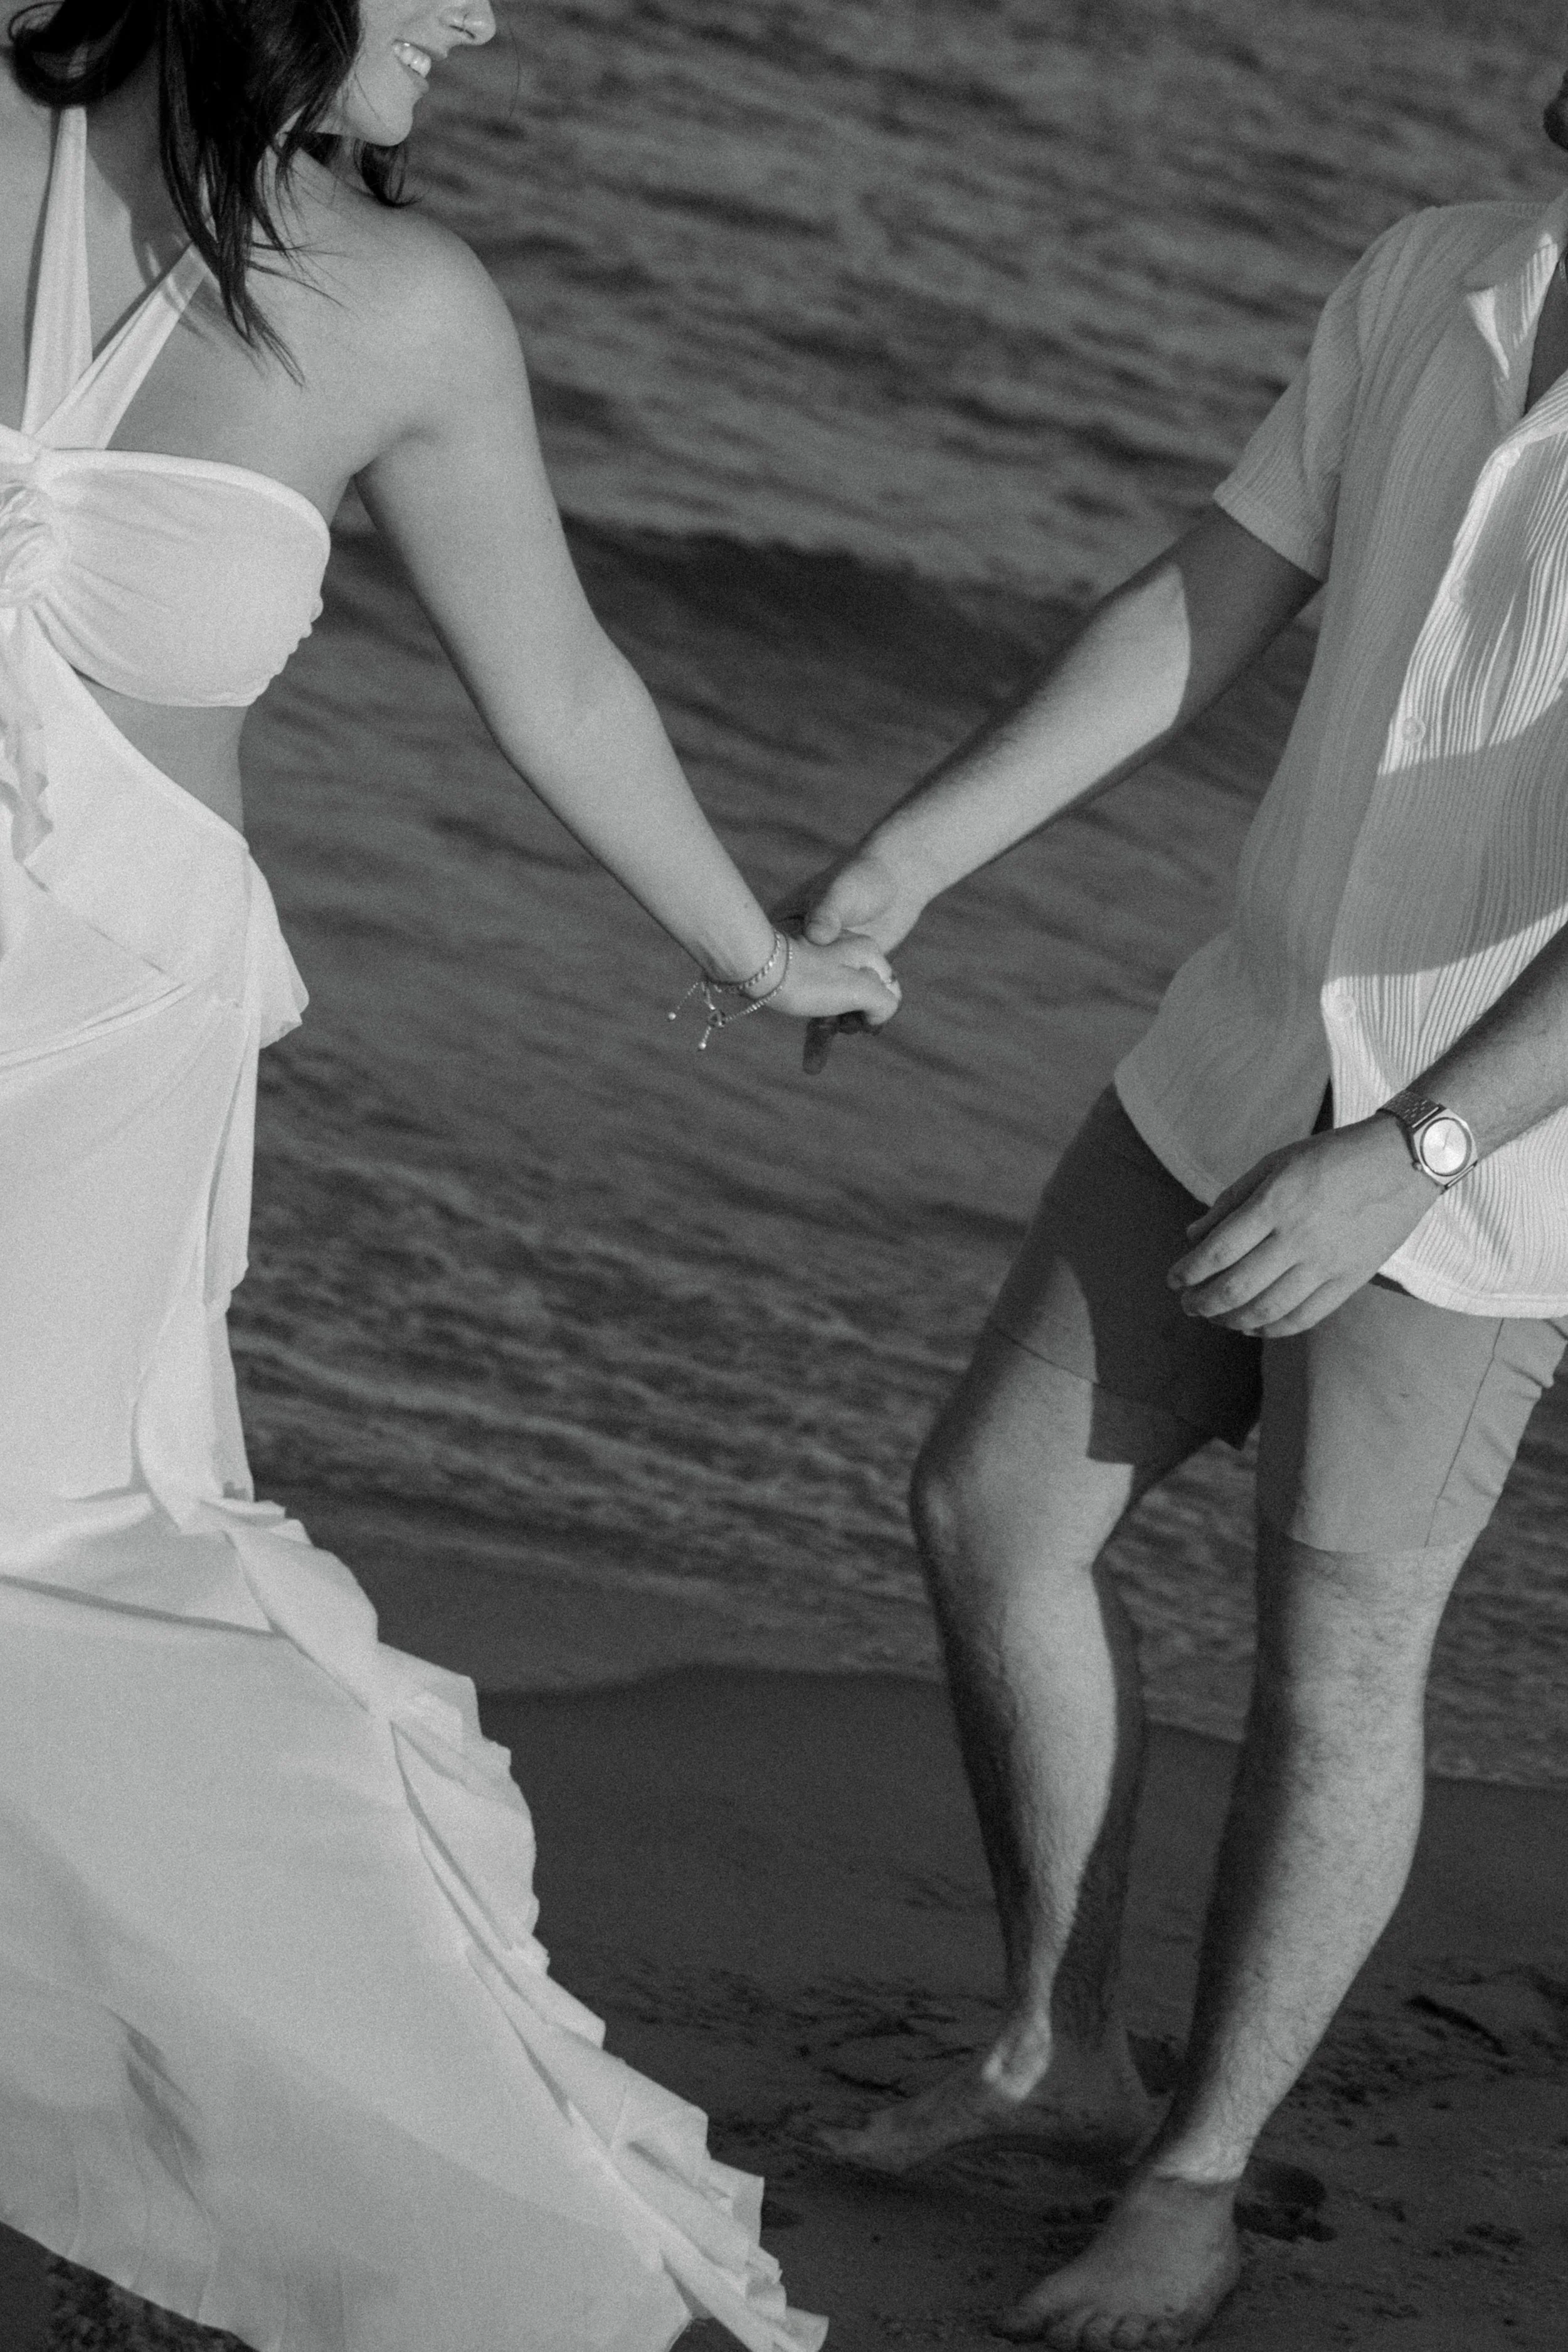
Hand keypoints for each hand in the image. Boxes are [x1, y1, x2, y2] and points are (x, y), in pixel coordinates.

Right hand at [773, 845, 929, 1072]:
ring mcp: (827, 970)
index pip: (778, 960)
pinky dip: (844, 1027)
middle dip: (806, 1008)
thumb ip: (829, 912)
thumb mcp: (841, 891)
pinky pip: (843, 1011)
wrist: (897, 878)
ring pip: (821, 1006)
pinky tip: (829, 1056)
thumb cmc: (861, 878)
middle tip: (816, 1019)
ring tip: (836, 1035)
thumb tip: (817, 933)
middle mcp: (803, 954)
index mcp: (789, 929)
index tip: (785, 990)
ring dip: (831, 1022)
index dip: (779, 978)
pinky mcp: (851, 980)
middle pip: (799, 989)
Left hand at [1167, 1117, 1438, 1337]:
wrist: (1402, 1161)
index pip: (1217, 1251)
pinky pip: (1304, 1317)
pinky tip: (1252, 1326)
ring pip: (1267, 1310)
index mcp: (1274, 1203)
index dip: (1188, 1272)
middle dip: (1203, 1303)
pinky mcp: (1350, 1279)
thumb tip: (1192, 1235)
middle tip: (1188, 1305)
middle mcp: (1298, 1238)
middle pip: (1236, 1288)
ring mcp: (1326, 1263)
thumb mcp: (1275, 1163)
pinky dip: (1272, 1329)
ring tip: (1216, 1318)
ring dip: (1232, 1320)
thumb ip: (1231, 1200)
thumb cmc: (1332, 1156)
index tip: (1174, 1280)